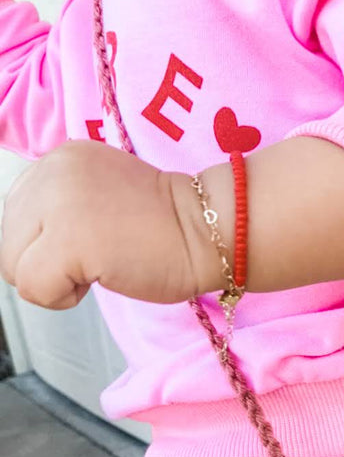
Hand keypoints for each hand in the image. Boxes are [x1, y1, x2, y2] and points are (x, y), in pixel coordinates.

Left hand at [0, 140, 205, 308]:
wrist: (211, 231)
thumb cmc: (169, 227)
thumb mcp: (100, 196)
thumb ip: (62, 206)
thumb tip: (28, 248)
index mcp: (61, 158)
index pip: (18, 216)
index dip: (50, 243)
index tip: (96, 240)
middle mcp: (52, 172)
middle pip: (9, 242)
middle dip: (46, 264)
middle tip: (98, 257)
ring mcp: (58, 204)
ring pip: (14, 266)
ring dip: (53, 280)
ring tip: (100, 265)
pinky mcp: (68, 240)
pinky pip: (33, 288)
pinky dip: (62, 298)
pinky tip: (101, 278)